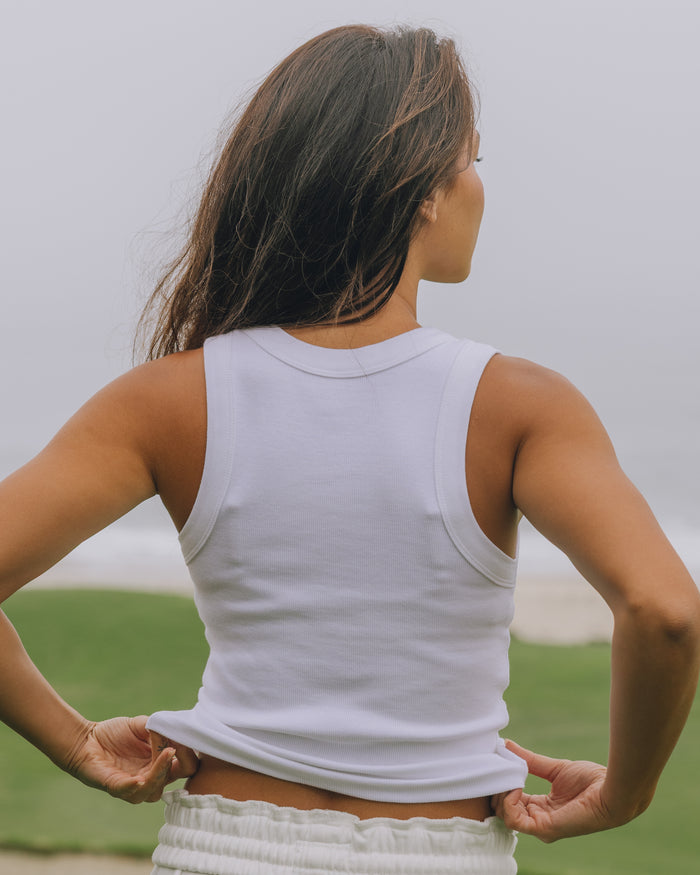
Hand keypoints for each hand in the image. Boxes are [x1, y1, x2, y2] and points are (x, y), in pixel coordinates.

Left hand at [64, 716, 198, 803]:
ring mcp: (133, 786)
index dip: (189, 753)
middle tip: (177, 745)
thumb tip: (175, 732)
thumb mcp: (141, 725)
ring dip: (161, 772)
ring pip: (155, 790)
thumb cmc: (114, 733)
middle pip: (176, 779)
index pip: (186, 767)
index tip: (186, 737)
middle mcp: (150, 778)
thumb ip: (159, 728)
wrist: (86, 739)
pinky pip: (129, 792)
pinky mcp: (115, 787)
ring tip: (164, 752)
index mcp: (160, 764)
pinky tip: (140, 778)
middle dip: (181, 762)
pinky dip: (135, 787)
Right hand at [492, 740, 619, 842]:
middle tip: (496, 769)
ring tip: (509, 776)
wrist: (610, 789)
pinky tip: (516, 786)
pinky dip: (509, 801)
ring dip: (501, 794)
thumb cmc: (590, 780)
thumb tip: (506, 745)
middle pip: (503, 810)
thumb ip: (529, 761)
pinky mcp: (544, 828)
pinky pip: (514, 820)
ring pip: (505, 816)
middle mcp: (539, 820)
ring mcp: (541, 826)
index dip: (501, 784)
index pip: (510, 801)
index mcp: (541, 808)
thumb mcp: (553, 768)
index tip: (496, 765)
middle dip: (496, 789)